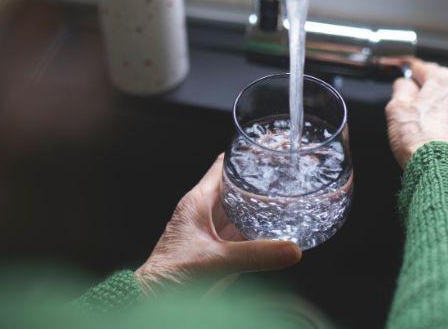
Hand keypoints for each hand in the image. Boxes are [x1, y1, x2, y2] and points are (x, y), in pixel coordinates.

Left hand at [135, 154, 301, 292]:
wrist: (156, 299)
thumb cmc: (170, 274)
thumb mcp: (216, 260)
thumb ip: (255, 255)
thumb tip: (291, 250)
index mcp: (197, 202)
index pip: (222, 167)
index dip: (243, 155)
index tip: (266, 148)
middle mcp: (204, 212)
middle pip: (235, 186)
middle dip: (258, 181)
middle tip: (286, 174)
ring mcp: (211, 231)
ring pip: (239, 210)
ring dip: (259, 205)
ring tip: (288, 197)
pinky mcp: (217, 250)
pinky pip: (240, 233)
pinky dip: (257, 229)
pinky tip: (276, 229)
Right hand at [385, 58, 447, 169]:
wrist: (440, 172)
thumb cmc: (420, 141)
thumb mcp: (396, 107)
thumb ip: (401, 88)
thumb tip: (404, 84)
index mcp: (446, 81)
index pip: (422, 67)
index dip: (407, 69)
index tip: (402, 69)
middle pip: (438, 87)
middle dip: (422, 93)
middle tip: (405, 106)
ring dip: (435, 111)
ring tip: (417, 127)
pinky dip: (444, 127)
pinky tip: (431, 138)